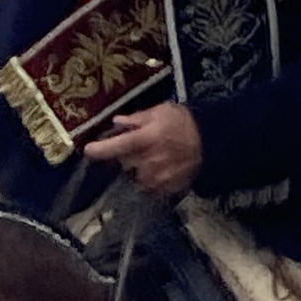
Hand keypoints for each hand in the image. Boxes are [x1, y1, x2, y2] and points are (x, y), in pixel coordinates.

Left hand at [82, 103, 202, 196]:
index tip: (87, 150)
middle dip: (126, 154)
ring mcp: (158, 177)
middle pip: (124, 162)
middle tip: (139, 145)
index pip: (116, 147)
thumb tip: (117, 122)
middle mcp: (149, 161)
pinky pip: (151, 186)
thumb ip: (137, 119)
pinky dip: (151, 178)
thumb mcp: (161, 111)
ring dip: (139, 167)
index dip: (100, 150)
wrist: (213, 141)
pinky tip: (161, 167)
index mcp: (146, 139)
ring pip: (136, 175)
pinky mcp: (168, 188)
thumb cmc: (185, 122)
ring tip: (153, 157)